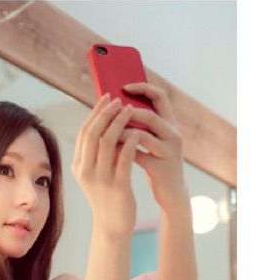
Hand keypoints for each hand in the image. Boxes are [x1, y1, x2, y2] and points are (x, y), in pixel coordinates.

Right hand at [72, 94, 139, 236]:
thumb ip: (98, 153)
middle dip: (106, 113)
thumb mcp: (96, 173)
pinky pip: (123, 158)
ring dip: (119, 122)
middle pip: (93, 133)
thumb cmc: (107, 196)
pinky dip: (130, 141)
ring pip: (107, 142)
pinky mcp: (117, 186)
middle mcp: (85, 171)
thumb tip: (108, 125)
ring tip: (130, 110)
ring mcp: (100, 179)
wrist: (112, 224)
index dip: (95, 112)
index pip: (84, 132)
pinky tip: (137, 132)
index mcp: (78, 166)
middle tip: (119, 99)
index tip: (107, 98)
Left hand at [121, 83, 189, 212]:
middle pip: (151, 115)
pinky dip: (122, 152)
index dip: (143, 88)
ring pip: (143, 135)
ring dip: (122, 133)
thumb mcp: (153, 142)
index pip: (160, 96)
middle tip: (110, 113)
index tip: (122, 86)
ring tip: (107, 133)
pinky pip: (138, 155)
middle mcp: (174, 134)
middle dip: (127, 113)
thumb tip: (112, 110)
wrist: (172, 192)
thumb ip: (140, 127)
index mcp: (171, 124)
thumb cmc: (157, 163)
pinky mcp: (161, 167)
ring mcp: (169, 151)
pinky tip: (109, 151)